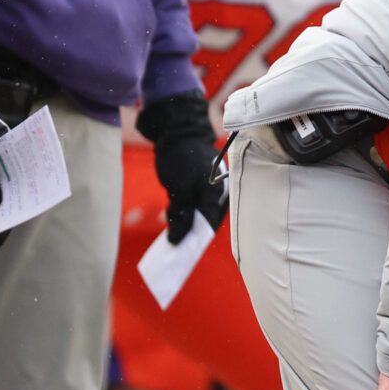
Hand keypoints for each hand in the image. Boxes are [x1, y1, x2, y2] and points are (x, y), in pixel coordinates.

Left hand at [138, 92, 227, 242]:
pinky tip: (172, 219)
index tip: (181, 257)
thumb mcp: (178, 188)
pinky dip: (184, 215)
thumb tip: (176, 241)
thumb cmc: (180, 158)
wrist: (177, 132)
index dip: (195, 243)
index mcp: (217, 195)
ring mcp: (211, 191)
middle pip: (206, 224)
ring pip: (199, 216)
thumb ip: (181, 215)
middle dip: (190, 237)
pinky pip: (195, 207)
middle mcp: (219, 195)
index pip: (208, 227)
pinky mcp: (201, 188)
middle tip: (172, 250)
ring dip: (185, 226)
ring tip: (169, 235)